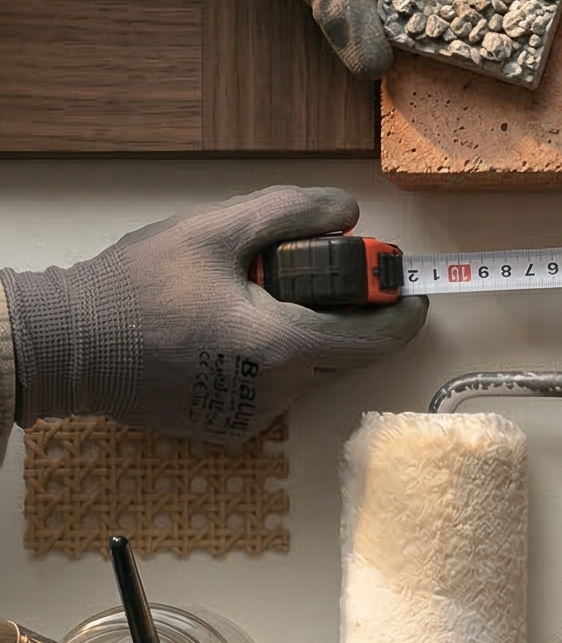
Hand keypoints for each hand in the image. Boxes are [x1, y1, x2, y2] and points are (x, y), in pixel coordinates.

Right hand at [0, 185, 427, 444]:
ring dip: (305, 338)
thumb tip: (347, 212)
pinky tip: (232, 334)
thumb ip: (289, 213)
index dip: (404, 314)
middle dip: (349, 317)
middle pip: (344, 355)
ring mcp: (251, 419)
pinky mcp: (226, 431)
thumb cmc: (137, 286)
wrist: (70, 346)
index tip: (411, 289)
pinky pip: (273, 394)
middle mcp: (276, 394)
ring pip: (308, 375)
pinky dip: (272, 364)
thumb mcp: (215, 229)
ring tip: (260, 299)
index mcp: (282, 346)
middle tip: (328, 276)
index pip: (376, 340)